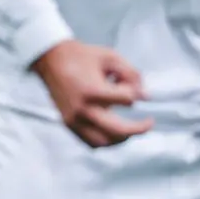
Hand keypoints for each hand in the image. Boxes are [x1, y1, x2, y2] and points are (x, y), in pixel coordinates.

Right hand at [32, 39, 153, 147]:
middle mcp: (83, 109)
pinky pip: (90, 143)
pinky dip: (104, 141)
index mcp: (93, 90)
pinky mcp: (68, 123)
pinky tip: (112, 131)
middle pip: (119, 130)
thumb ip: (131, 74)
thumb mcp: (110, 57)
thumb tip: (146, 96)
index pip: (128, 100)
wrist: (50, 58)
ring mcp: (74, 119)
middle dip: (139, 128)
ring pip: (105, 142)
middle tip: (149, 122)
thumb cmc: (81, 55)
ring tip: (129, 129)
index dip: (134, 90)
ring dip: (121, 138)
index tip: (129, 84)